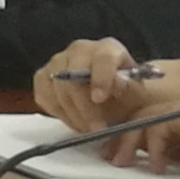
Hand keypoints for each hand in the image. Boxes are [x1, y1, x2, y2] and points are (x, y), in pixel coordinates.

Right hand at [32, 36, 166, 138]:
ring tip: (87, 128)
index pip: (103, 58)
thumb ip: (128, 87)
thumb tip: (116, 83)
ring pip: (55, 88)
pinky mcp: (42, 76)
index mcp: (108, 49)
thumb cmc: (127, 96)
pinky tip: (74, 119)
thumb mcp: (137, 94)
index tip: (99, 99)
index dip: (100, 78)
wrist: (113, 100)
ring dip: (71, 114)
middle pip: (72, 76)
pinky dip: (57, 112)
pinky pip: (43, 95)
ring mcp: (58, 62)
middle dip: (83, 107)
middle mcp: (80, 50)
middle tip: (96, 129)